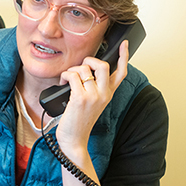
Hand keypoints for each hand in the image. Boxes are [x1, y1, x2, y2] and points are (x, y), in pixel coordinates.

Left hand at [56, 40, 128, 154]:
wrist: (74, 140)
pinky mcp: (80, 98)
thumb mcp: (91, 104)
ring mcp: (93, 96)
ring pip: (84, 69)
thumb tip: (84, 71)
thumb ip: (93, 89)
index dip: (123, 56)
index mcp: (108, 95)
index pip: (121, 73)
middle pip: (103, 65)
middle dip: (89, 60)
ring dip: (72, 70)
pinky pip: (72, 76)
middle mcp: (103, 94)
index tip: (123, 44)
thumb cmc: (79, 123)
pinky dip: (65, 75)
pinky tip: (62, 81)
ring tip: (67, 78)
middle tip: (81, 67)